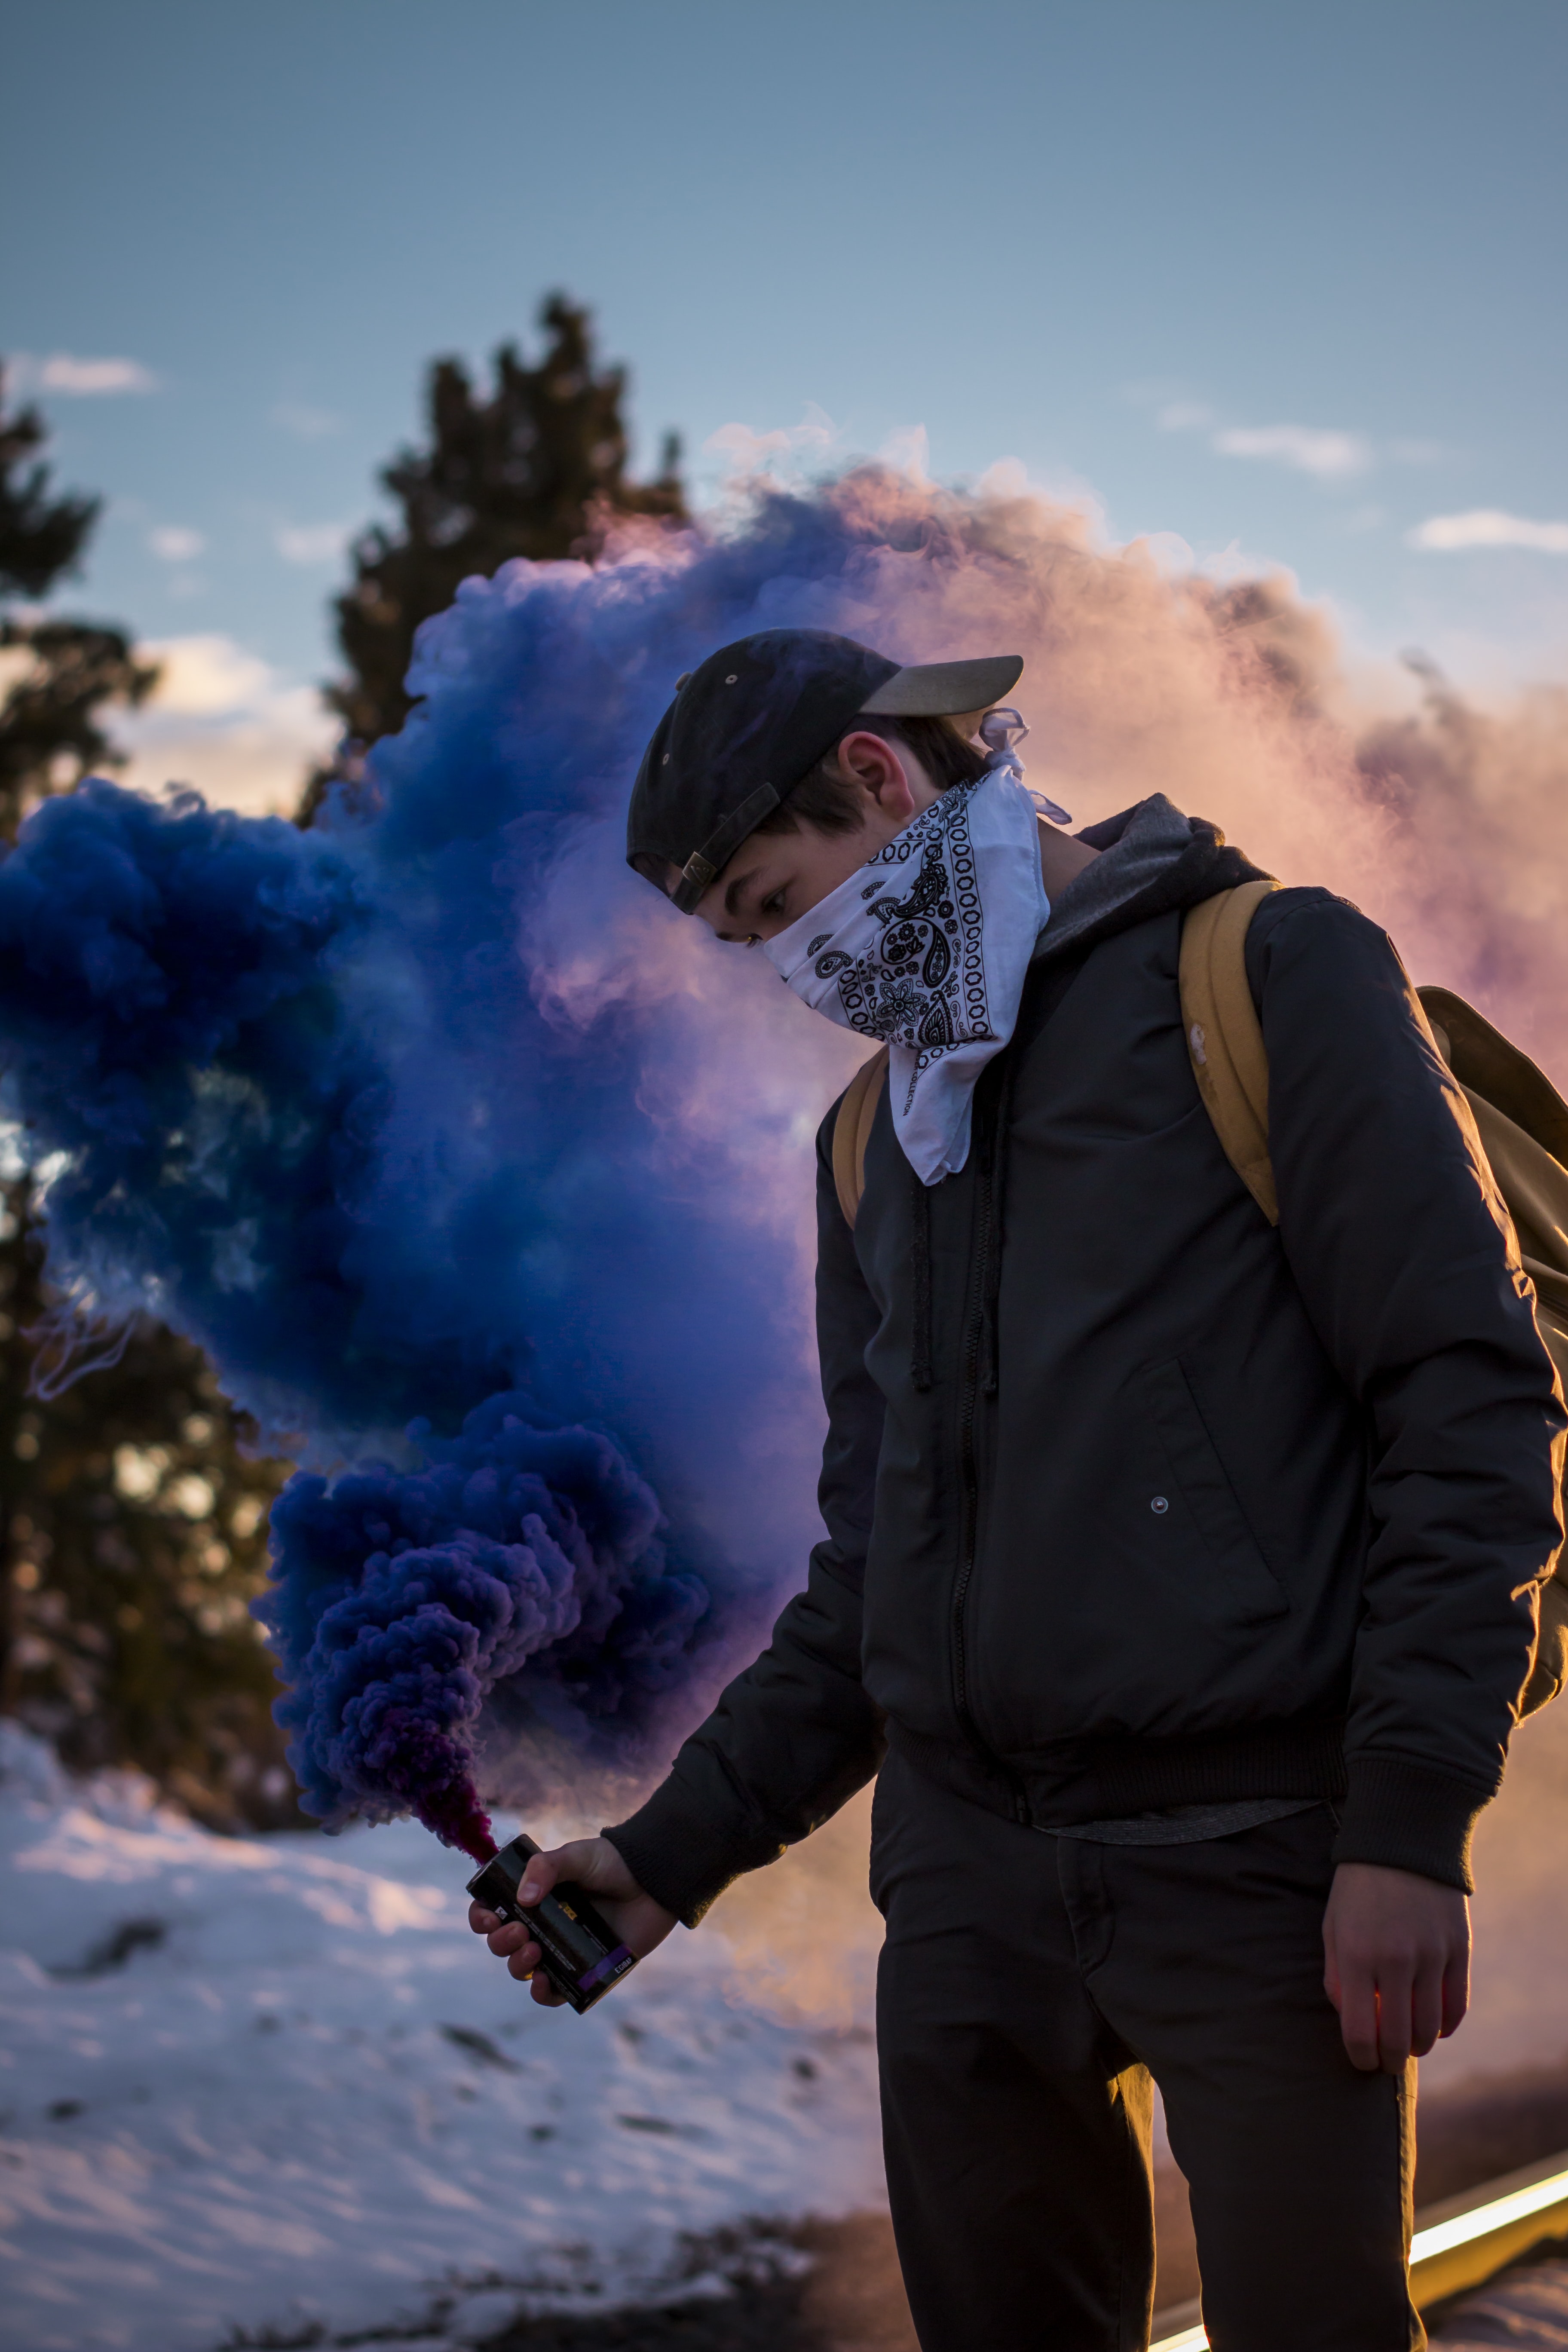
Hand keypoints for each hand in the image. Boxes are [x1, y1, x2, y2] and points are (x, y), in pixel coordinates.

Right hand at [468, 1836, 678, 2006]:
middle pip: (502, 1944)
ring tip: (534, 1951)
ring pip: (523, 1970)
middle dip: (500, 1942)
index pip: (493, 1911)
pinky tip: (543, 1981)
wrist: (655, 1881)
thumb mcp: (577, 1856)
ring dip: (517, 1966)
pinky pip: (555, 1993)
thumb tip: (522, 1898)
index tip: (488, 1915)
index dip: (482, 1917)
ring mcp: (561, 1949)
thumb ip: (547, 1867)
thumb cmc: (613, 1863)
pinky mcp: (584, 1971)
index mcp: (534, 1897)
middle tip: (520, 1931)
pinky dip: (543, 1993)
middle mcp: (543, 1925)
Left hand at [1322, 1861, 1469, 2072]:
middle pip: (1397, 2038)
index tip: (1361, 2063)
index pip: (1360, 2032)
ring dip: (1419, 2046)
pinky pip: (1456, 2006)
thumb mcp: (1333, 1927)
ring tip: (1409, 2046)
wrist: (1402, 1843)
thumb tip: (1350, 2021)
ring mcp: (1431, 1955)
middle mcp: (1395, 1960)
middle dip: (1390, 2060)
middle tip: (1386, 2062)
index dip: (1361, 2058)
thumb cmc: (1357, 1890)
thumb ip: (1336, 1977)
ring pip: (1430, 2028)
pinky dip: (1447, 2026)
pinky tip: (1436, 2028)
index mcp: (1356, 1955)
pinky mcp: (1458, 1950)